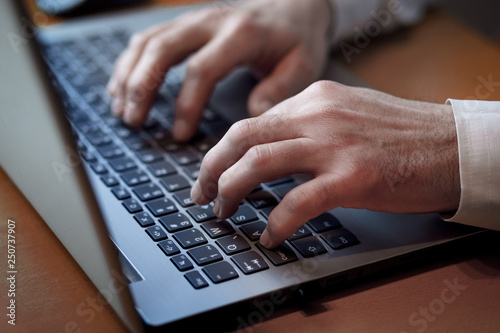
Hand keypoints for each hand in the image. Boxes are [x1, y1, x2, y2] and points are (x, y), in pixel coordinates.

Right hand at [107, 0, 331, 140]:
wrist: (294, 6)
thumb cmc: (297, 39)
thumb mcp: (303, 65)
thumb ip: (279, 90)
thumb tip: (252, 117)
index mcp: (242, 34)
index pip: (202, 68)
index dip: (186, 104)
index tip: (180, 135)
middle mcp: (212, 21)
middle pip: (162, 49)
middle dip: (141, 87)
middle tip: (133, 121)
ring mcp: (196, 19)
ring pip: (149, 41)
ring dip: (129, 75)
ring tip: (121, 110)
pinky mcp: (188, 23)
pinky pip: (150, 38)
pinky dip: (131, 62)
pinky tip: (122, 86)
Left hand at [191, 81, 460, 247]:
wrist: (452, 146)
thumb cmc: (402, 135)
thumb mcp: (347, 114)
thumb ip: (308, 126)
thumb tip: (271, 148)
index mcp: (314, 99)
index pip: (251, 123)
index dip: (222, 151)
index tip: (211, 172)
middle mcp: (318, 115)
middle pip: (242, 138)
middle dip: (210, 169)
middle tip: (202, 195)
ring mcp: (334, 145)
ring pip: (258, 163)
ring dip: (231, 191)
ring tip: (224, 212)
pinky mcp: (352, 177)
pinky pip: (297, 202)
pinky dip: (276, 222)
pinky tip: (270, 236)